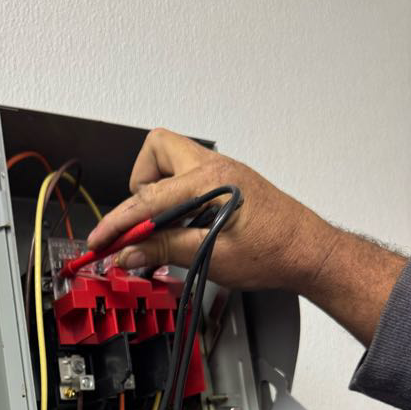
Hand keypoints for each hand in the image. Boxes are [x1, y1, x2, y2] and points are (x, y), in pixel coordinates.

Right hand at [88, 129, 405, 342]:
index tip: (99, 242)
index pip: (148, 198)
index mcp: (211, 180)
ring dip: (157, 193)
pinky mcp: (224, 183)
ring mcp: (220, 172)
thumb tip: (127, 254)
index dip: (117, 223)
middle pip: (156, 151)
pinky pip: (186, 180)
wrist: (310, 252)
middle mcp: (214, 166)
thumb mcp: (213, 258)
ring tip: (163, 229)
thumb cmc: (274, 253)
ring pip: (170, 162)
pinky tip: (183, 229)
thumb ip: (165, 250)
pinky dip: (175, 201)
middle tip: (140, 223)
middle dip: (139, 186)